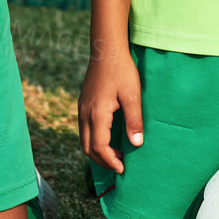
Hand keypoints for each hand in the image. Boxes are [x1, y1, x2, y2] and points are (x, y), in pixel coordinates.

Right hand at [78, 48, 142, 174]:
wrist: (106, 50)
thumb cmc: (122, 71)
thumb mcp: (132, 95)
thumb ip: (134, 121)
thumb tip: (136, 144)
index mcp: (97, 114)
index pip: (100, 148)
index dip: (111, 161)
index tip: (123, 169)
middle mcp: (85, 114)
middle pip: (87, 148)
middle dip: (102, 161)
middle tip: (120, 166)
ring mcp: (82, 109)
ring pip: (83, 140)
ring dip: (97, 151)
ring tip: (115, 155)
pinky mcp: (83, 104)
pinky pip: (84, 130)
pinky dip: (93, 141)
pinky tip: (108, 138)